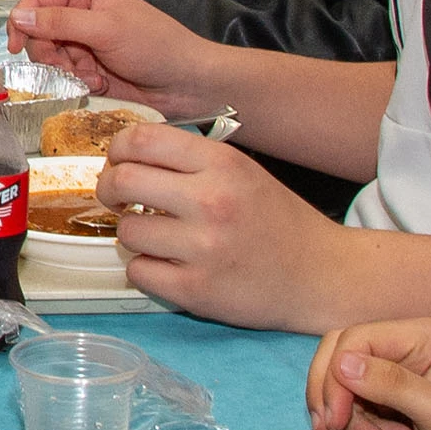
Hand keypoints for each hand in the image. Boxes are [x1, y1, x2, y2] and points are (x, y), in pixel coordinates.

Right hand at [3, 0, 224, 113]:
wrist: (186, 82)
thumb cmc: (157, 45)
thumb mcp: (106, 28)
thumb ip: (60, 22)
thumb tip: (20, 16)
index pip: (37, 1)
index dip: (21, 22)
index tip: (15, 46)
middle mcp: (81, 15)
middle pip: (38, 33)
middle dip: (49, 54)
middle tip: (69, 66)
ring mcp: (85, 43)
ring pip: (49, 58)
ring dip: (65, 71)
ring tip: (91, 76)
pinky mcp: (89, 69)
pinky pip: (64, 76)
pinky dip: (77, 82)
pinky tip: (100, 82)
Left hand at [94, 122, 343, 325]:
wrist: (321, 275)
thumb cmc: (279, 223)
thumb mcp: (243, 172)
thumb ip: (192, 161)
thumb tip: (128, 157)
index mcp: (223, 164)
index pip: (142, 139)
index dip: (118, 150)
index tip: (118, 162)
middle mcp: (212, 201)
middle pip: (123, 181)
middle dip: (109, 189)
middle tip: (116, 198)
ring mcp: (203, 248)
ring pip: (127, 231)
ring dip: (133, 234)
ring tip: (158, 236)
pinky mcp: (196, 290)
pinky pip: (138, 271)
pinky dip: (146, 268)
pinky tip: (169, 265)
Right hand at [308, 317, 430, 429]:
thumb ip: (396, 385)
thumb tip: (344, 363)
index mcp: (421, 336)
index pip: (355, 340)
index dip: (336, 378)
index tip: (337, 420)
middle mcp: (403, 345)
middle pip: (338, 356)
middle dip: (335, 398)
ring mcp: (391, 370)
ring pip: (339, 384)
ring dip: (350, 420)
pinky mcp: (383, 395)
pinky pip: (348, 404)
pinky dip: (356, 428)